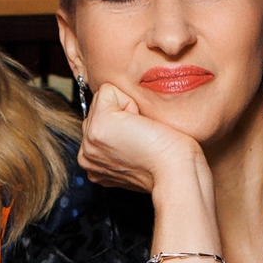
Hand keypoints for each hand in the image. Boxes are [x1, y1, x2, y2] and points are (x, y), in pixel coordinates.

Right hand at [77, 82, 204, 196]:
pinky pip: (108, 90)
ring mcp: (89, 140)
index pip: (100, 123)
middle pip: (98, 110)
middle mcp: (87, 154)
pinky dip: (130, 102)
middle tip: (142, 140)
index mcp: (94, 163)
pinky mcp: (100, 123)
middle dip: (123, 116)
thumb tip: (126, 122)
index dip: (126, 124)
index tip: (141, 145)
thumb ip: (120, 142)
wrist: (176, 172)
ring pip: (102, 100)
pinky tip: (140, 127)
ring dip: (126, 111)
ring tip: (141, 135)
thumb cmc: (169, 165)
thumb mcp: (136, 157)